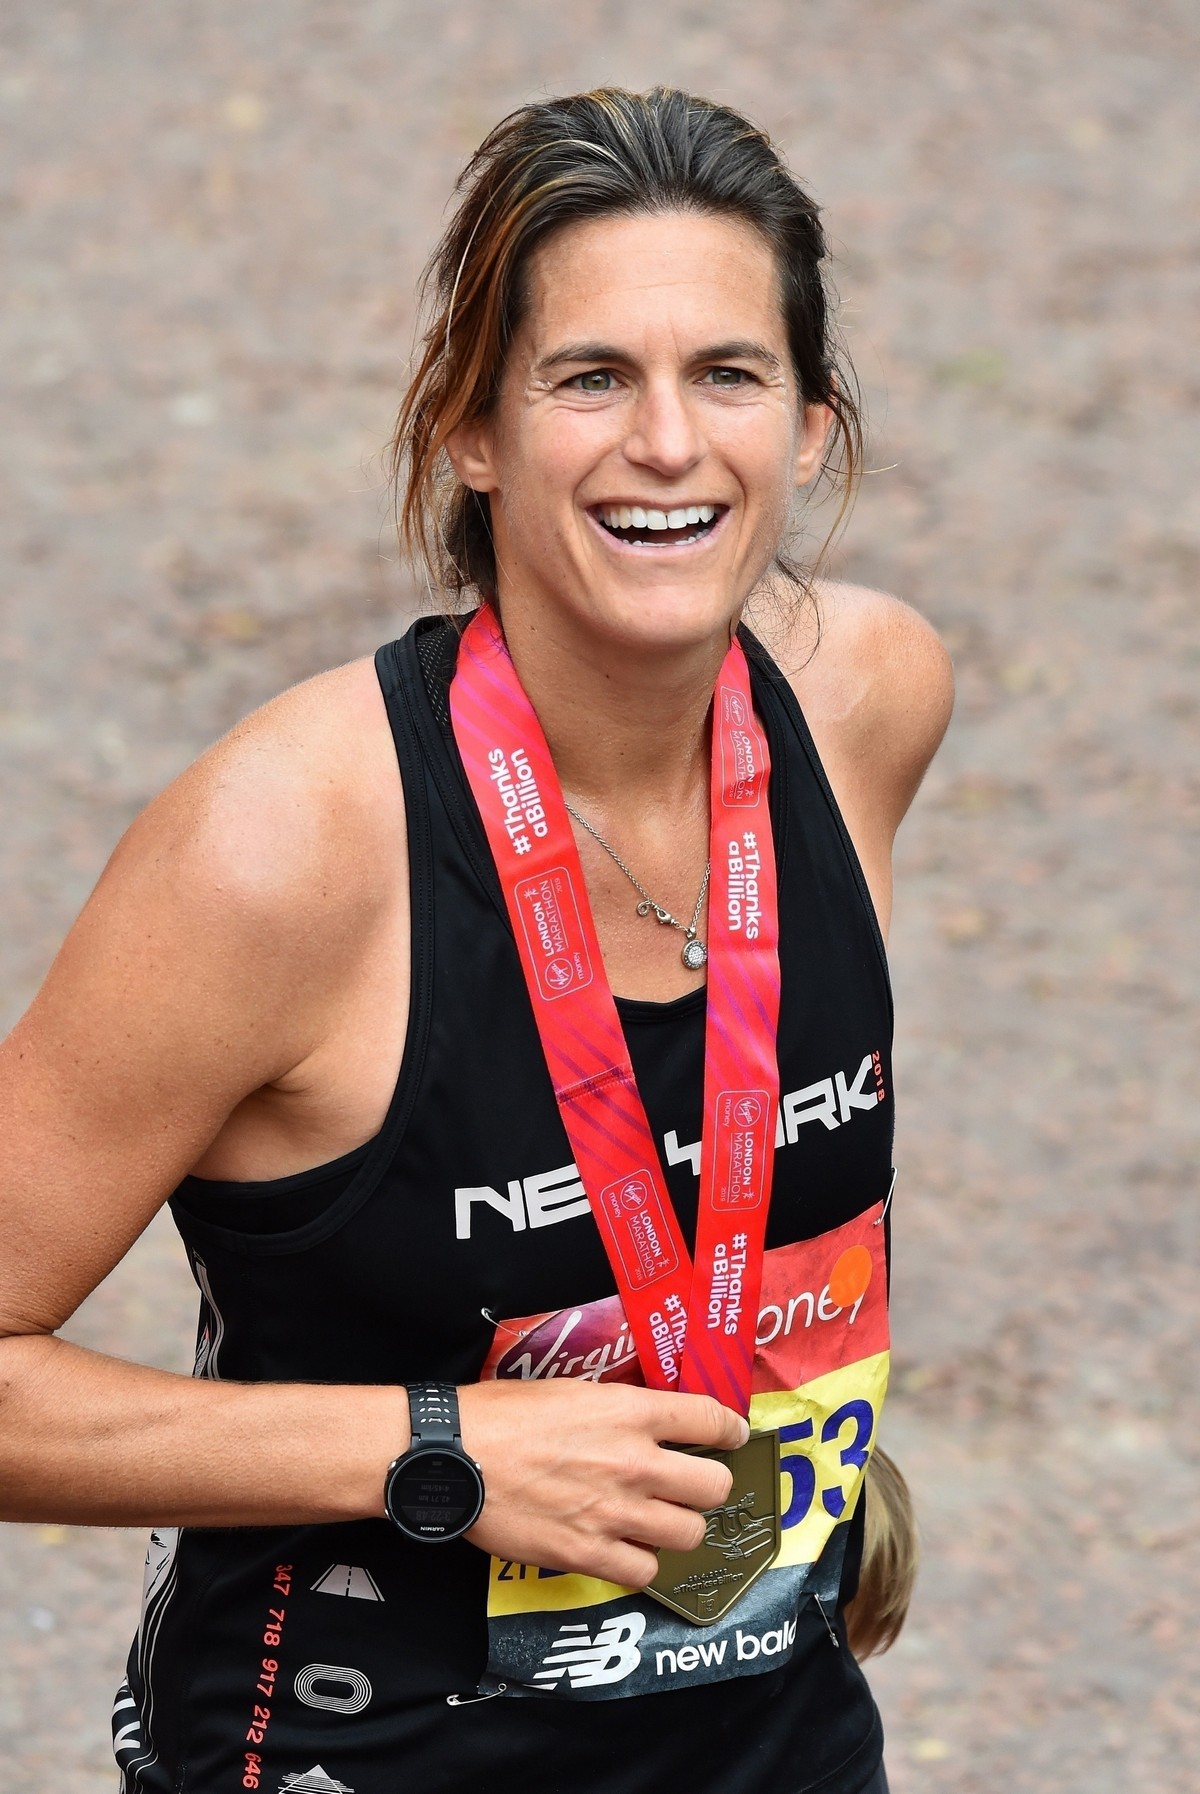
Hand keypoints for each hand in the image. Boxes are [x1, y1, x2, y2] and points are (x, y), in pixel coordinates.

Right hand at [457, 1378, 747, 1587]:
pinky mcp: (588, 1554)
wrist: (455, 1455)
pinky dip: (640, 1562)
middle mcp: (634, 1462)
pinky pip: (644, 1571)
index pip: (711, 1420)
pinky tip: (625, 1548)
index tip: (731, 1437)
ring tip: (659, 1520)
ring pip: (689, 1534)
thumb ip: (618, 1408)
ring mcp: (615, 1512)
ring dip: (678, 1527)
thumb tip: (646, 1419)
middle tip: (691, 1485)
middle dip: (709, 1486)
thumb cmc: (501, 1414)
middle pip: (714, 1487)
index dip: (730, 1431)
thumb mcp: (571, 1390)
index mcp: (630, 1411)